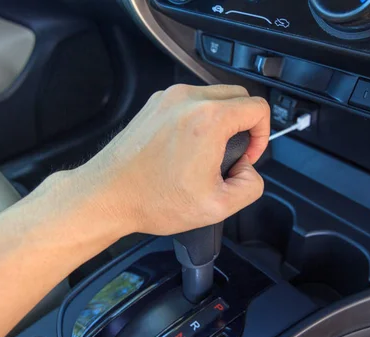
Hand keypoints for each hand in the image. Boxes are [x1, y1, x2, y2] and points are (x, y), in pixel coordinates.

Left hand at [68, 84, 270, 235]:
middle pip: (238, 96)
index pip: (258, 107)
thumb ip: (251, 185)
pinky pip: (189, 103)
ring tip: (206, 155)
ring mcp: (167, 99)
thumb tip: (248, 169)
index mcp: (208, 119)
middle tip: (231, 155)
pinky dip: (197, 120)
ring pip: (213, 96)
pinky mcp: (153, 105)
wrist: (107, 195)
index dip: (263, 135)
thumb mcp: (217, 206)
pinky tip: (185, 150)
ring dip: (221, 121)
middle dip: (244, 125)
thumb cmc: (151, 199)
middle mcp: (188, 100)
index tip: (248, 155)